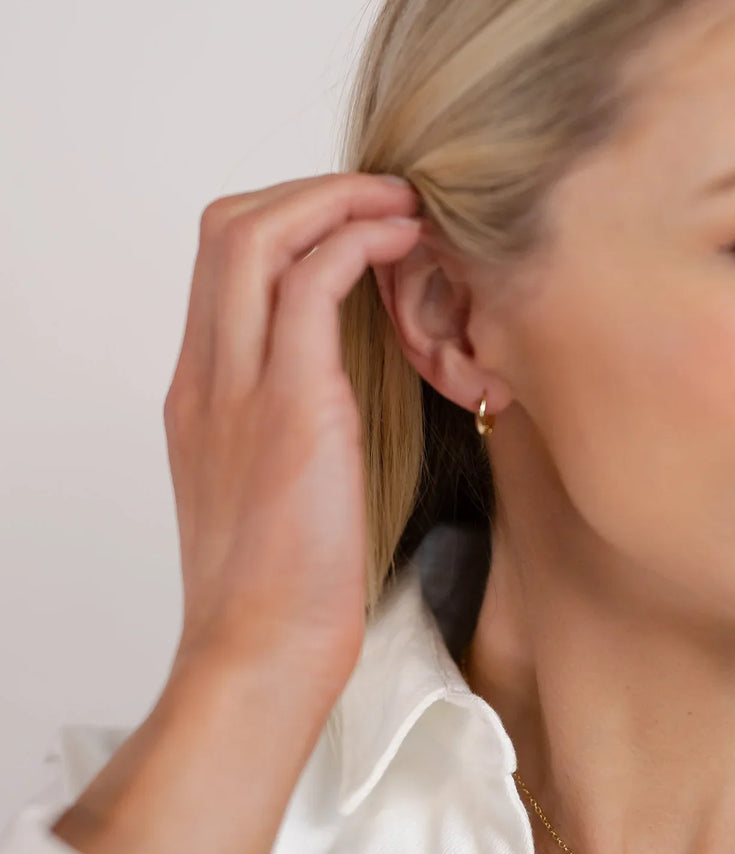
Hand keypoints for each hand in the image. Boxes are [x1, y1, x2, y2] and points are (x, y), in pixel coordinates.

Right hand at [163, 172, 420, 695]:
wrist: (261, 650)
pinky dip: (356, 244)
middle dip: (309, 192)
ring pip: (260, 236)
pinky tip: (403, 244)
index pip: (222, 263)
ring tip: (401, 205)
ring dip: (336, 201)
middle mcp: (207, 374)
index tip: (351, 222)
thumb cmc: (276, 583)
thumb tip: (332, 388)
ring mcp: (239, 386)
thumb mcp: (261, 485)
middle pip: (229, 227)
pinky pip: (312, 286)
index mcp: (200, 391)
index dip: (289, 221)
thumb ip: (279, 422)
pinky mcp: (292, 407)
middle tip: (381, 197)